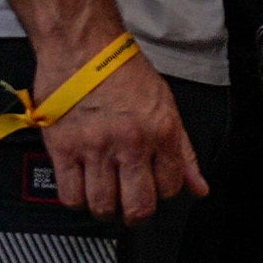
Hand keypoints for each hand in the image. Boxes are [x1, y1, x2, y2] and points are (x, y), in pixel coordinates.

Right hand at [31, 42, 205, 228]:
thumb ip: (183, 152)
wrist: (83, 47)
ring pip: (103, 204)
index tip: (154, 187)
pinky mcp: (63, 148)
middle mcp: (130, 143)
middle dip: (137, 215)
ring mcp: (95, 148)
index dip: (163, 193)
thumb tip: (199, 187)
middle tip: (130, 208)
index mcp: (161, 132)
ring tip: (106, 198)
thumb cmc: (124, 71)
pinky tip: (83, 187)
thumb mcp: (166, 105)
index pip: (170, 187)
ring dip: (106, 209)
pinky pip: (70, 194)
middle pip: (138, 206)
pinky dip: (77, 199)